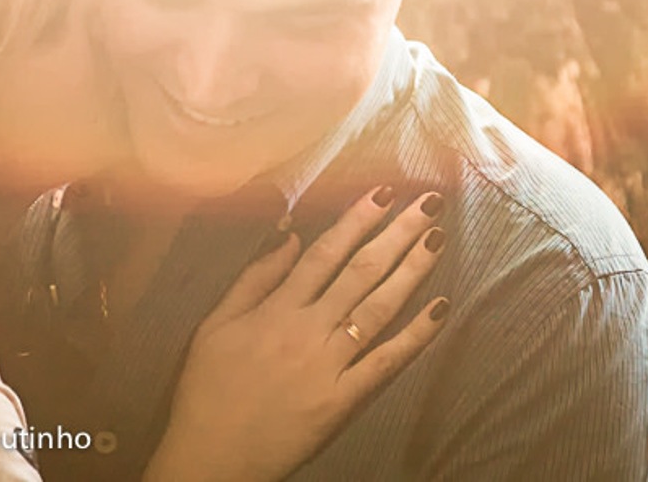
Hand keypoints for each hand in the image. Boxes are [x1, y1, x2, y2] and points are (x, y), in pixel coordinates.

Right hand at [143, 187, 449, 481]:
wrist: (210, 458)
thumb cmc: (207, 391)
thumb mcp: (215, 324)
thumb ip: (254, 277)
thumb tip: (288, 234)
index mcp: (276, 308)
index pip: (325, 252)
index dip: (357, 219)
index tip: (384, 191)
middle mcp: (307, 329)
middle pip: (361, 271)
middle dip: (397, 232)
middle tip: (429, 202)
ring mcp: (328, 365)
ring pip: (378, 307)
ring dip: (412, 270)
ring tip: (437, 237)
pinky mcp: (343, 401)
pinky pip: (386, 363)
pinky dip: (415, 336)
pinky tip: (441, 308)